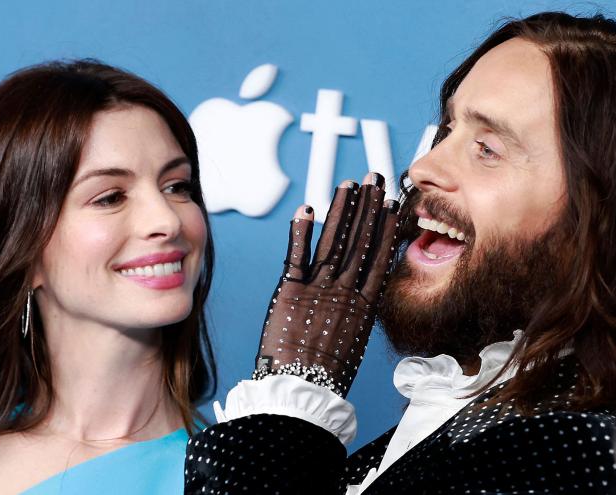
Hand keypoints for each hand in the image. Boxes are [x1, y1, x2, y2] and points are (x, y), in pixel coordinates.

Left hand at [254, 173, 399, 396]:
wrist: (302, 391)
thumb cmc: (327, 374)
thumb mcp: (352, 342)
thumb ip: (354, 314)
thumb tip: (359, 297)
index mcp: (363, 304)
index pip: (378, 256)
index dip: (384, 227)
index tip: (390, 204)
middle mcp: (344, 291)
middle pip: (359, 241)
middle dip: (368, 206)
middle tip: (375, 178)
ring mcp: (318, 288)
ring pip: (333, 241)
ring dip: (341, 210)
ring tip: (349, 184)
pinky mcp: (290, 291)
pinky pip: (296, 255)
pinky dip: (301, 231)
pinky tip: (306, 208)